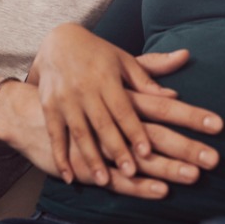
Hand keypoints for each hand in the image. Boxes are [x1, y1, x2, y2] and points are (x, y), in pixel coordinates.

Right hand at [30, 24, 222, 186]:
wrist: (57, 42)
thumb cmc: (99, 54)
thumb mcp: (124, 61)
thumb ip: (149, 79)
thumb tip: (175, 95)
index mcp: (107, 77)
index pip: (124, 108)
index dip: (135, 130)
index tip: (147, 151)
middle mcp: (85, 89)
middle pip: (103, 124)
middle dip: (117, 149)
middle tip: (132, 172)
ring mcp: (65, 99)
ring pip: (79, 132)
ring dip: (91, 157)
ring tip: (104, 181)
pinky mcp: (49, 107)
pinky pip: (55, 135)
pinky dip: (60, 156)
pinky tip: (69, 177)